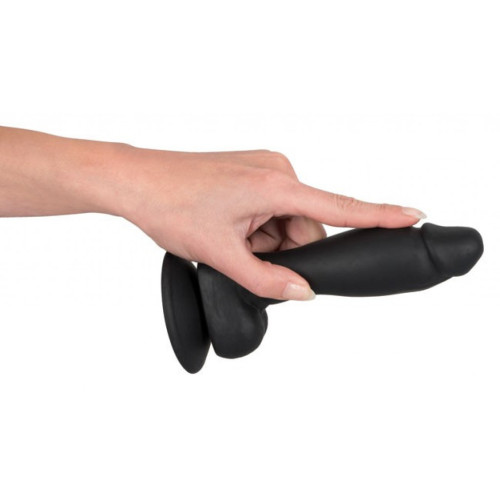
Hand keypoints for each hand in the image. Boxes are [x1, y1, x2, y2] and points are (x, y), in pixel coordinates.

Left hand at [118, 147, 425, 300]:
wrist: (135, 181)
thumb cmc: (171, 206)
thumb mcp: (221, 253)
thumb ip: (266, 280)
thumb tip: (304, 293)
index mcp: (276, 185)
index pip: (340, 206)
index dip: (380, 215)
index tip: (414, 215)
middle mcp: (277, 171)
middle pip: (306, 227)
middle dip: (285, 251)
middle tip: (243, 258)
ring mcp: (264, 171)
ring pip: (287, 222)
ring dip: (267, 241)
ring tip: (228, 242)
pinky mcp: (252, 175)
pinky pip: (272, 210)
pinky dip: (259, 229)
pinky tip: (229, 231)